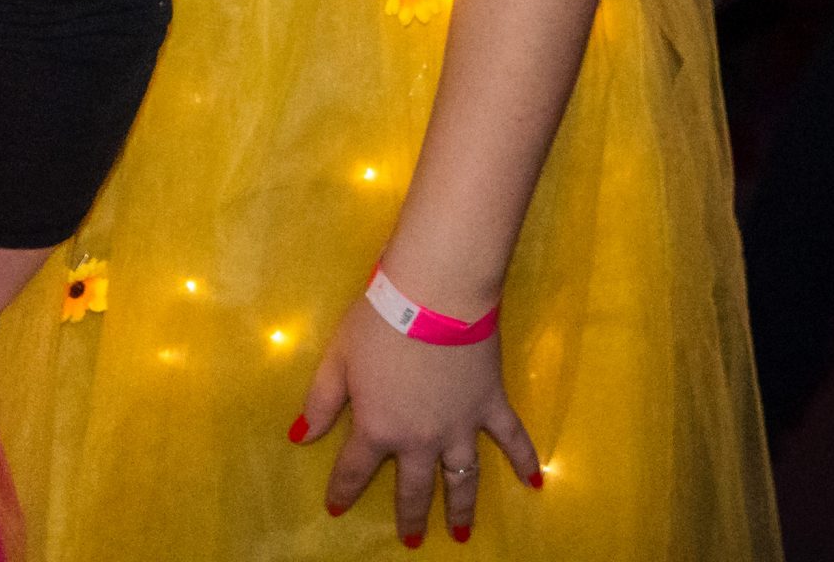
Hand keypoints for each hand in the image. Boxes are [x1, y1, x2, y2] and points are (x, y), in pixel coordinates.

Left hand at [294, 292, 538, 544]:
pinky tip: (533, 482)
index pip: (356, 469)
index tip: (337, 508)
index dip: (343, 490)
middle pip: (414, 487)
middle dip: (410, 516)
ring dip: (462, 509)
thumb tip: (299, 436)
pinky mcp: (490, 405)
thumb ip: (320, 401)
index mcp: (379, 427)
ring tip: (461, 534)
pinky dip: (524, 461)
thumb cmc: (378, 322)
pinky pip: (512, 440)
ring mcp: (460, 427)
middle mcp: (421, 439)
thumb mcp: (338, 358)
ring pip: (462, 479)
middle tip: (412, 540)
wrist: (433, 296)